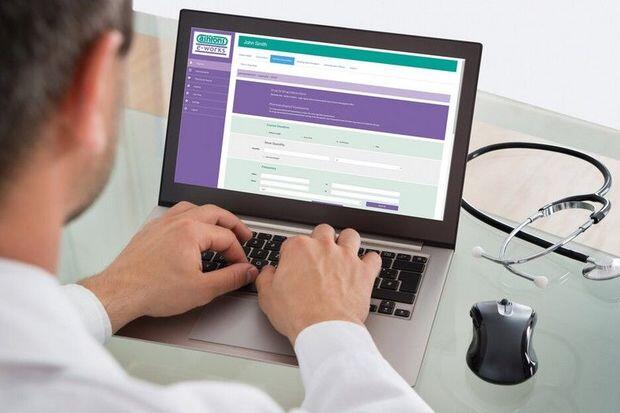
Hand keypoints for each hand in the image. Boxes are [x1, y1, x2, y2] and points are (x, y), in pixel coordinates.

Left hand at [80, 202, 256, 331]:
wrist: (120, 292)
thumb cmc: (153, 290)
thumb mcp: (202, 289)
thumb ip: (231, 278)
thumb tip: (247, 271)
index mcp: (192, 231)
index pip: (227, 237)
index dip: (239, 253)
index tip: (242, 267)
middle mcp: (177, 221)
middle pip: (215, 213)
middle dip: (233, 225)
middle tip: (245, 236)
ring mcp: (162, 223)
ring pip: (195, 208)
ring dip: (212, 216)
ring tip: (221, 227)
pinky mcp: (151, 229)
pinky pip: (176, 213)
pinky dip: (192, 217)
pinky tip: (192, 229)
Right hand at [256, 224, 380, 343]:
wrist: (323, 329)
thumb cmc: (297, 314)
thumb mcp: (267, 296)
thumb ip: (266, 278)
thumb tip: (268, 272)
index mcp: (298, 249)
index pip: (293, 242)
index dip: (292, 255)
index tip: (292, 266)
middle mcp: (323, 247)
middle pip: (323, 231)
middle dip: (321, 240)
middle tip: (318, 255)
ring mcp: (345, 257)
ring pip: (350, 235)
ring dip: (347, 242)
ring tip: (343, 253)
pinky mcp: (363, 272)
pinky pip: (373, 258)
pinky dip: (370, 261)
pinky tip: (366, 267)